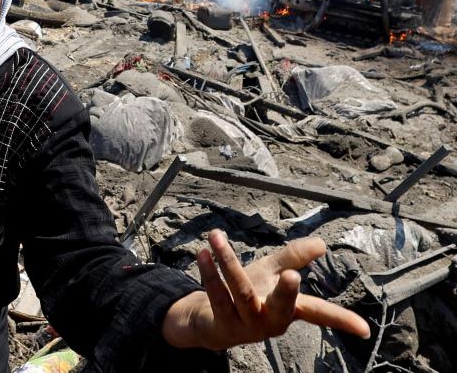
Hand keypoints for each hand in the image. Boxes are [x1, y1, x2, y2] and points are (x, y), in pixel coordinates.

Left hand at [162, 229, 370, 350]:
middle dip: (286, 291)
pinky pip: (216, 295)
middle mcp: (270, 320)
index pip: (319, 313)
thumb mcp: (271, 273)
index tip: (365, 330)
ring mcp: (246, 325)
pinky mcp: (222, 324)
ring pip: (241, 292)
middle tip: (292, 275)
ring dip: (228, 263)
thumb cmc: (248, 294)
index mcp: (287, 309)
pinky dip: (209, 273)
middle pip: (281, 306)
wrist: (208, 318)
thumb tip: (322, 243)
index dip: (341, 320)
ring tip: (217, 238)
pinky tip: (203, 253)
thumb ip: (294, 257)